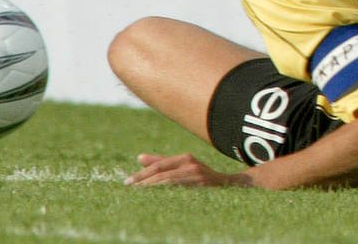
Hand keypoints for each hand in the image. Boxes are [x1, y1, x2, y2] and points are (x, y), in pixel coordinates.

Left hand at [125, 152, 245, 188]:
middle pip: (162, 172)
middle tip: (128, 188)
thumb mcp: (183, 166)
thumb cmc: (202, 177)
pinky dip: (167, 194)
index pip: (159, 165)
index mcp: (185, 158)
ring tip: (138, 194)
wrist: (230, 185)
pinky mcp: (202, 186)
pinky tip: (156, 199)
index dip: (142, 173)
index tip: (127, 182)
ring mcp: (197, 175)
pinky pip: (180, 190)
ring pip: (169, 181)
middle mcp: (190, 164)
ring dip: (152, 188)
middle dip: (143, 180)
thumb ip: (162, 162)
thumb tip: (138, 158)